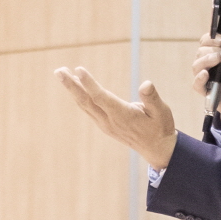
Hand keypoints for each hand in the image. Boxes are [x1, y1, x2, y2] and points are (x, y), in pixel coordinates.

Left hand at [54, 67, 179, 171]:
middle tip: (59, 70)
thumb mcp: (162, 112)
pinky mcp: (104, 125)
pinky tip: (74, 87)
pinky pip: (88, 109)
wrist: (157, 150)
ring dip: (72, 89)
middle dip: (71, 85)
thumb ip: (152, 98)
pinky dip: (79, 96)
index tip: (78, 70)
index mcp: (122, 116)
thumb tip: (146, 84)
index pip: (101, 98)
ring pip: (85, 105)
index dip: (89, 84)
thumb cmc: (160, 127)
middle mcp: (110, 121)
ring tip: (61, 73)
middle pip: (86, 101)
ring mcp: (105, 124)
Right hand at [191, 34, 220, 128]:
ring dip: (207, 59)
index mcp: (215, 54)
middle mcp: (207, 64)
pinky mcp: (205, 90)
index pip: (206, 42)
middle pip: (201, 51)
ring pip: (196, 65)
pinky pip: (196, 84)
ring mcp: (205, 77)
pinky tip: (205, 74)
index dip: (211, 38)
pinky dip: (199, 78)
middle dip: (214, 49)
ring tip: (220, 59)